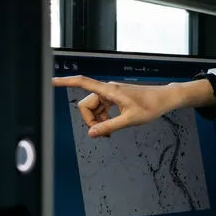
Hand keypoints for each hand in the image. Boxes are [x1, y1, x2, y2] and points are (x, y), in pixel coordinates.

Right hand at [52, 75, 214, 137]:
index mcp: (109, 91)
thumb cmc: (151, 106)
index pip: (82, 82)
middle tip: (103, 133)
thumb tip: (92, 133)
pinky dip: (102, 119)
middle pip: (86, 104)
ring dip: (97, 121)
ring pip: (93, 108)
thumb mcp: (129, 120)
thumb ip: (109, 127)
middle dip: (90, 120)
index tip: (52, 81)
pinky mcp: (114, 98)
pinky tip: (111, 127)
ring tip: (110, 132)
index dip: (66, 82)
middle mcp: (107, 90)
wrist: (164, 99)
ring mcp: (110, 94)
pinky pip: (100, 109)